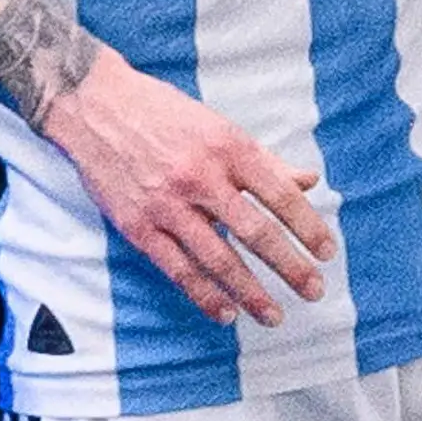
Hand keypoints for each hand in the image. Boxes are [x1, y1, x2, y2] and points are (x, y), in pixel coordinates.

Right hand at [36, 51, 337, 325]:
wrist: (94, 105)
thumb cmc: (161, 112)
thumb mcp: (218, 125)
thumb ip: (264, 160)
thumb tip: (309, 182)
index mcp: (227, 147)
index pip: (280, 194)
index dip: (308, 227)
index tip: (327, 252)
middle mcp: (200, 176)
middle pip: (256, 232)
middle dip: (290, 267)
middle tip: (314, 291)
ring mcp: (167, 204)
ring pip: (219, 258)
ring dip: (251, 292)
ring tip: (274, 315)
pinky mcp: (138, 225)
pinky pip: (177, 269)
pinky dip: (204, 295)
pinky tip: (225, 312)